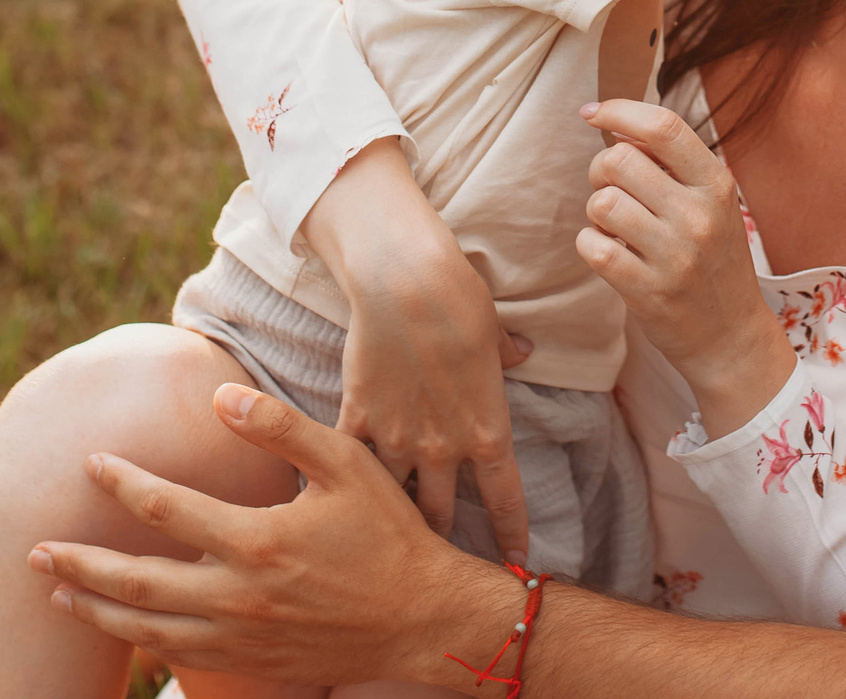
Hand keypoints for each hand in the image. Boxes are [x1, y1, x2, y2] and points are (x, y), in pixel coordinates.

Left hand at [31, 386, 520, 688]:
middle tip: (35, 547)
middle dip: (80, 562)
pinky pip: (178, 657)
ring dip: (94, 609)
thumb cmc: (388, 534)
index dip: (122, 483)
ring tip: (55, 589)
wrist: (423, 619)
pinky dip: (138, 643)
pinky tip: (119, 627)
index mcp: (257, 540)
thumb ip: (281, 427)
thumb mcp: (346, 464)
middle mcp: (239, 596)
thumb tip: (221, 394)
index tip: (91, 463)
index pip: (166, 509)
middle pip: (136, 582)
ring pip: (147, 629)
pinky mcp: (252, 664)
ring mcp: (241, 637)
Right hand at [301, 139, 534, 560]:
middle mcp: (444, 447)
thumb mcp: (495, 331)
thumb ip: (505, 355)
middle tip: (432, 564)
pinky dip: (334, 483)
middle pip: (442, 516)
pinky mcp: (356, 417)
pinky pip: (346, 464)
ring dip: (385, 519)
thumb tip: (522, 352)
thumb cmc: (459, 299)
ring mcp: (397, 437)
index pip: (505, 501)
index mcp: (489, 431)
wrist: (406, 281)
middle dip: (439, 541)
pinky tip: (322, 503)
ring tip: (373, 545)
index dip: (509, 536)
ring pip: (392, 500)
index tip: (514, 563)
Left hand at [575, 98, 796, 438]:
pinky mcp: (648, 291)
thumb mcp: (711, 204)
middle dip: (601, 168)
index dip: (619, 111)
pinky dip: (591, 244)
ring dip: (597, 210)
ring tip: (616, 226)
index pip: (662, 127)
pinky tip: (610, 252)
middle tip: (612, 188)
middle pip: (619, 160)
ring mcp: (675, 256)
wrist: (731, 336)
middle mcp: (699, 217)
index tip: (593, 113)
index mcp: (717, 185)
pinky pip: (593, 247)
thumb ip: (672, 163)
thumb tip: (615, 124)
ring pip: (602, 202)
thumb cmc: (713, 260)